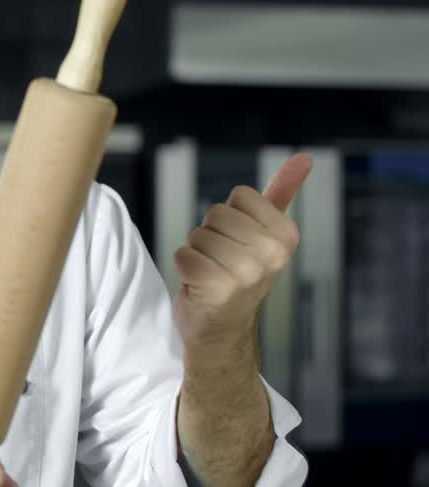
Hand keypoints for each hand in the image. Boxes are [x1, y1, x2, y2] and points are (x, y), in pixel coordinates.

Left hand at [172, 153, 312, 349]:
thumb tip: (303, 157)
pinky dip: (184, 268)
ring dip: (197, 253)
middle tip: (222, 262)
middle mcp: (272, 255)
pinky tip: (199, 286)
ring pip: (197, 234)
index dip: (231, 216)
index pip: (240, 195)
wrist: (223, 329)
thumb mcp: (264, 232)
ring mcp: (246, 274)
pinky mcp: (217, 289)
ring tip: (212, 274)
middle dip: (210, 235)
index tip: (239, 242)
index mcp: (287, 236)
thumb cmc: (238, 274)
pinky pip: (182, 254)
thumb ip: (281, 193)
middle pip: (216, 213)